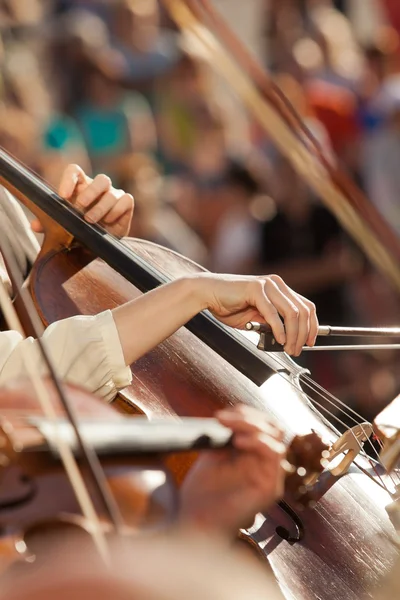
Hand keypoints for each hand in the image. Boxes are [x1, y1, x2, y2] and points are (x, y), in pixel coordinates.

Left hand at [31, 164, 133, 237]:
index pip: (75, 171)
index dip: (69, 179)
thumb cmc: (81, 229)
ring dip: (100, 207)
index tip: (63, 195)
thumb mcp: (65, 227)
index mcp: (81, 186)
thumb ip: (49, 224)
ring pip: (111, 193)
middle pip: (101, 179)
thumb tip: (35, 225)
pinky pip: (125, 201)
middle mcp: (99, 187)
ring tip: (90, 221)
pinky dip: (116, 211)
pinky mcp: (126, 204)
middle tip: (80, 208)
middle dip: (90, 193)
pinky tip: (108, 222)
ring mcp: (114, 194)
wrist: (101, 242)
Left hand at [179, 404, 285, 535]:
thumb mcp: (212, 454)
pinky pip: (275, 456)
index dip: (246, 414)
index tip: (222, 414)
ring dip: (252, 427)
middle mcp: (265, 466)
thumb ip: (225, 436)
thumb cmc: (201, 492)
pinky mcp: (270, 489)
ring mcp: (270, 478)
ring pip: (276, 439)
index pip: (264, 426)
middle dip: (249, 417)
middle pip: (273, 429)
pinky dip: (258, 442)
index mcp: (254, 457)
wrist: (193, 520)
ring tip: (230, 427)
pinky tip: (238, 441)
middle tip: (224, 417)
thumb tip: (227, 415)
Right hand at [198, 273, 317, 354]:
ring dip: (293, 335)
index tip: (311, 342)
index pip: (306, 306)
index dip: (312, 326)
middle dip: (303, 334)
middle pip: (303, 311)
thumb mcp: (257, 318)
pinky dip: (279, 329)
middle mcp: (276, 283)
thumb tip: (288, 340)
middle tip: (297, 350)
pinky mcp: (256, 289)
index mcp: (279, 288)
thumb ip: (272, 324)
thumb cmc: (229, 306)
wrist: (207, 294)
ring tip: (288, 348)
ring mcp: (267, 285)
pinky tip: (280, 340)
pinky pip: (273, 313)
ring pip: (292, 313)